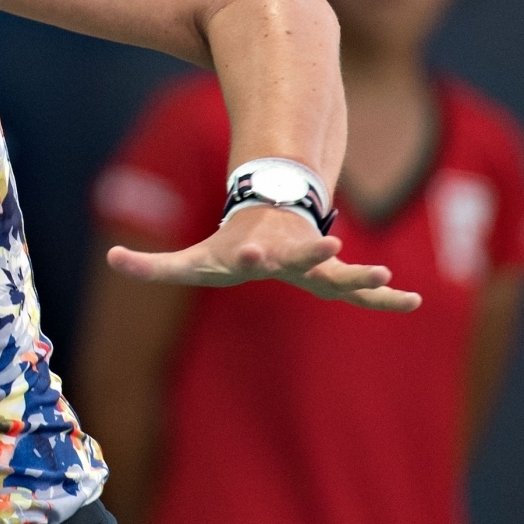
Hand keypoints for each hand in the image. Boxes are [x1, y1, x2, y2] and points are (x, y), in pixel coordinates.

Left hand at [107, 203, 420, 311]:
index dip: (247, 253)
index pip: (245, 253)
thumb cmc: (227, 249)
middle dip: (315, 255)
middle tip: (332, 247)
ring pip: (340, 275)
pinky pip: (363, 293)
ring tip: (389, 277)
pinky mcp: (332, 279)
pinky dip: (386, 298)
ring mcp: (314, 267)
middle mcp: (287, 258)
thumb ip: (150, 264)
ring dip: (361, 276)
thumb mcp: (188, 260)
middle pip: (301, 258)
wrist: (271, 220)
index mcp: (251, 254)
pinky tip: (413, 302)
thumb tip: (110, 258)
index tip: (251, 252)